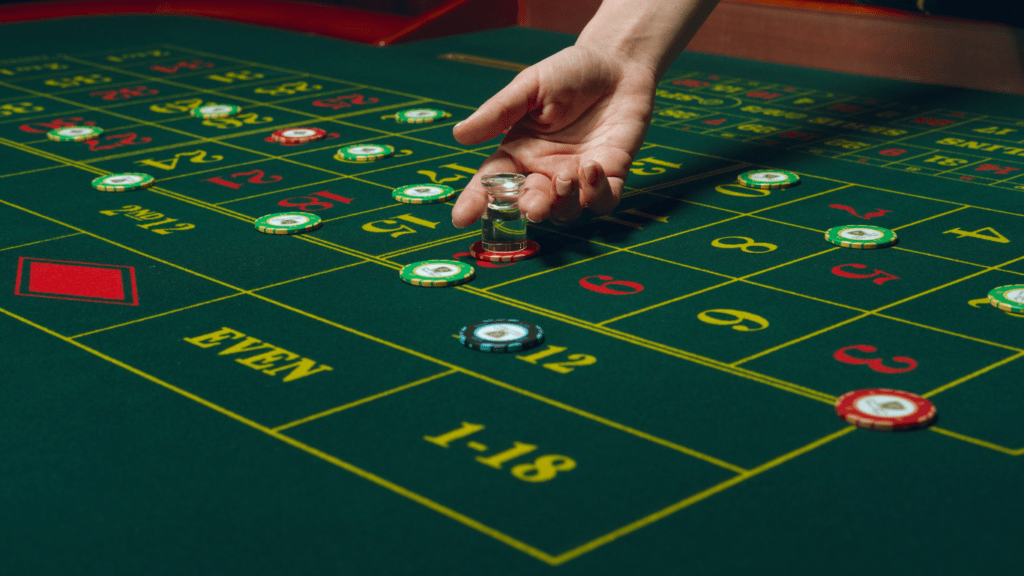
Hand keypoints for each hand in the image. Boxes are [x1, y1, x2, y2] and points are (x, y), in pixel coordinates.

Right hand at [451, 45, 656, 227]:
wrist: (617, 64)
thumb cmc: (570, 72)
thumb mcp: (530, 86)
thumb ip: (499, 112)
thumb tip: (459, 134)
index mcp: (519, 151)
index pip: (492, 183)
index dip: (476, 202)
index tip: (462, 218)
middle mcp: (545, 170)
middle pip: (529, 204)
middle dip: (529, 208)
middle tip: (533, 204)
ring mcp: (578, 178)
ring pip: (565, 212)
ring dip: (563, 203)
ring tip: (566, 176)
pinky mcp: (611, 176)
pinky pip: (602, 202)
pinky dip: (597, 195)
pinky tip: (592, 167)